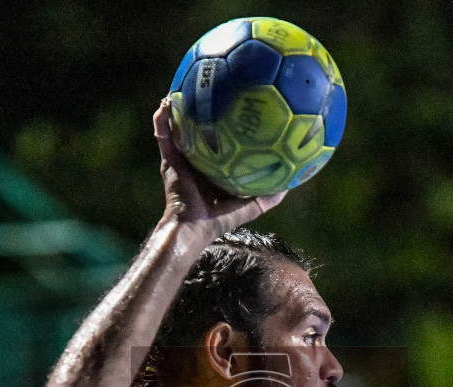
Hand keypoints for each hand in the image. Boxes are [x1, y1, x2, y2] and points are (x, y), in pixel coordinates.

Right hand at [153, 98, 284, 240]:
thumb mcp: (250, 206)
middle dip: (199, 114)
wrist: (193, 227)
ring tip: (179, 91)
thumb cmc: (218, 220)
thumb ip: (268, 197)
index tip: (233, 109)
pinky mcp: (168, 161)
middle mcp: (196, 162)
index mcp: (212, 170)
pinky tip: (166, 105)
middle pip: (197, 133)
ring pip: (177, 130)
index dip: (223, 130)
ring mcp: (180, 160)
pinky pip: (163, 137)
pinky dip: (162, 121)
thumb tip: (290, 186)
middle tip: (206, 92)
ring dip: (177, 111)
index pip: (219, 145)